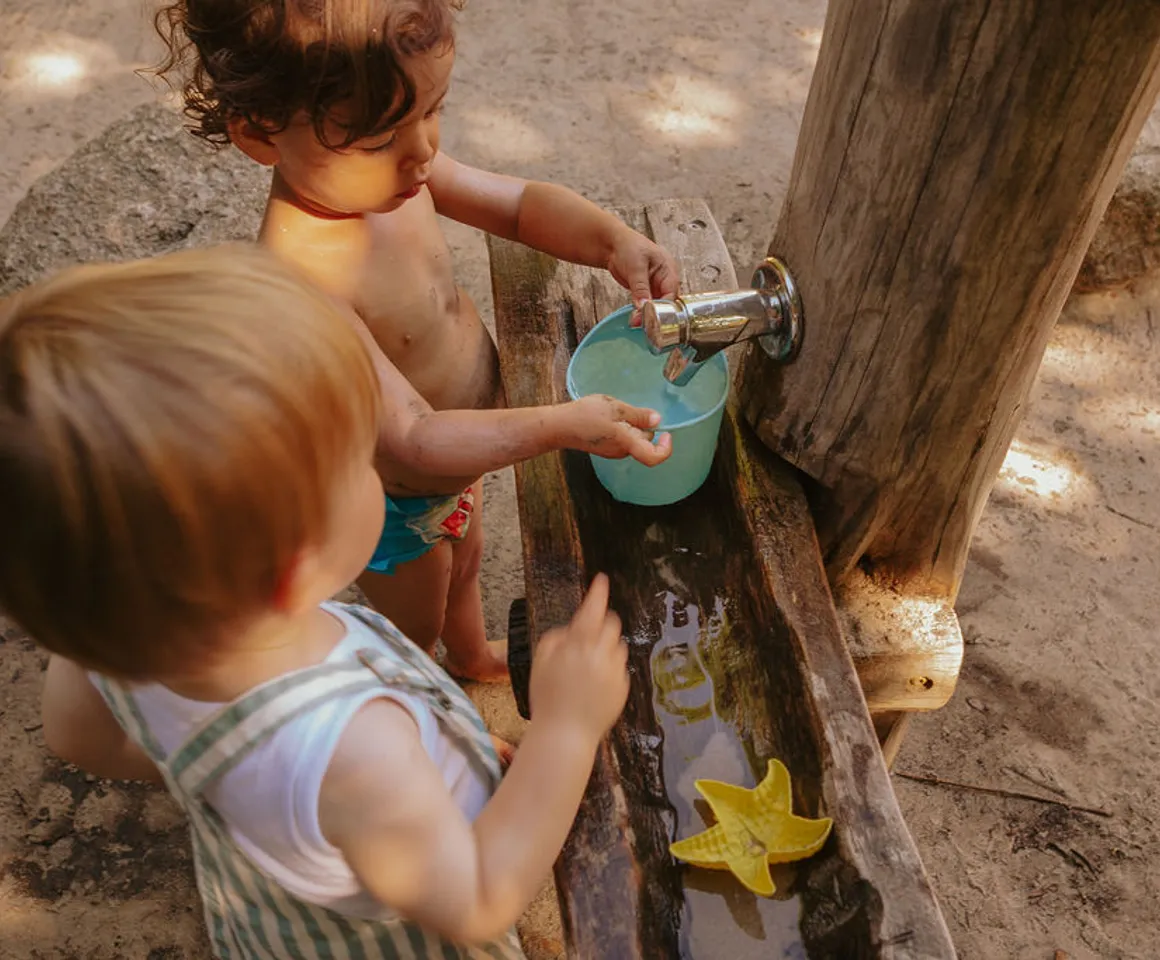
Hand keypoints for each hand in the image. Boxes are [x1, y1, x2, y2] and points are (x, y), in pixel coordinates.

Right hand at [529, 575, 628, 740]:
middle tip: (586, 637)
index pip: (593, 608)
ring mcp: (615, 671)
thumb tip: (569, 630)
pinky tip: (592, 686)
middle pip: (611, 623)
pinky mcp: (624, 687)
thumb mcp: (540, 662)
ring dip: (606, 647)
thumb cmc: (547, 698)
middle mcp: (601, 653)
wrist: (565, 734)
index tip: (601, 580)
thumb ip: (555, 639)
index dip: (598, 592)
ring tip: (586, 668)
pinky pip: (619, 668)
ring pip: (617, 645)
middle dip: (601, 624)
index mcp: (579, 644)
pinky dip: (609, 669)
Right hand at [566, 395, 672, 465]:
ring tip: (615, 409)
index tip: (666, 434)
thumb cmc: (584, 416)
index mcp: (627, 443)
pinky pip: (622, 438)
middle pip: (644, 442)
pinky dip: (621, 427)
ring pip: (633, 439)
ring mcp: (613, 451)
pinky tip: (608, 415)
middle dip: (645, 426)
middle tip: (632, 409)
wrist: (559, 426)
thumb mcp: (615, 408)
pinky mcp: (605, 447)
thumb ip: (638, 415)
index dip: (665, 448)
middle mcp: (622, 451)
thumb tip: (657, 420)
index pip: (654, 457)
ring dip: (631, 424)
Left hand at [605, 229, 679, 323]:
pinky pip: (647, 305)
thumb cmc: (628, 246)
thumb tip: (644, 305)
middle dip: (655, 314)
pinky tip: (635, 319)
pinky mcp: (646, 292)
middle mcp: (664, 280)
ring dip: (648, 315)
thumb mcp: (636, 266)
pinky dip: (642, 312)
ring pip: (657, 306)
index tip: (652, 317)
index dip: (663, 307)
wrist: (613, 245)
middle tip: (642, 323)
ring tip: (637, 322)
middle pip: (666, 303)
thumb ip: (640, 287)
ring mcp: (655, 286)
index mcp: (668, 270)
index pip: (671, 294)